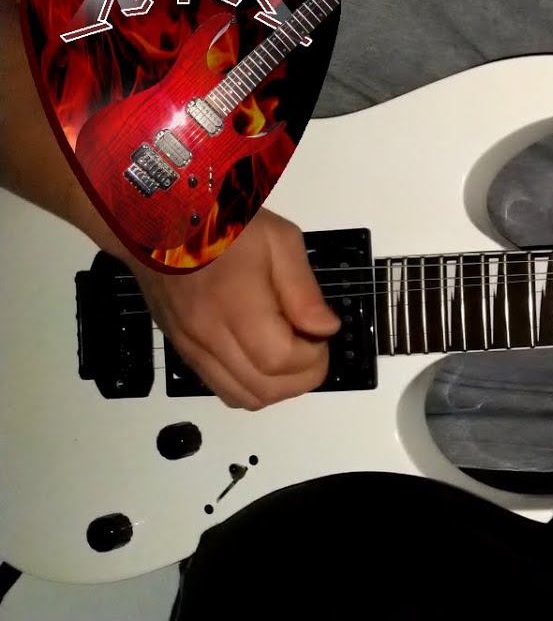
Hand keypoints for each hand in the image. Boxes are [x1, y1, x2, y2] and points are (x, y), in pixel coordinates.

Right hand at [128, 208, 340, 409]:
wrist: (158, 224)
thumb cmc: (223, 226)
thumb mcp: (280, 240)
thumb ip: (304, 290)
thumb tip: (325, 330)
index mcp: (235, 304)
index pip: (280, 360)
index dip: (313, 356)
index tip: (321, 334)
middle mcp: (208, 335)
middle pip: (264, 390)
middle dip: (302, 377)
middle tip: (312, 345)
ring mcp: (191, 348)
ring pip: (243, 398)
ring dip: (278, 387)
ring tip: (290, 354)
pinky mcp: (183, 351)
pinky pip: (222, 389)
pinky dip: (252, 385)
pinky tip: (263, 357)